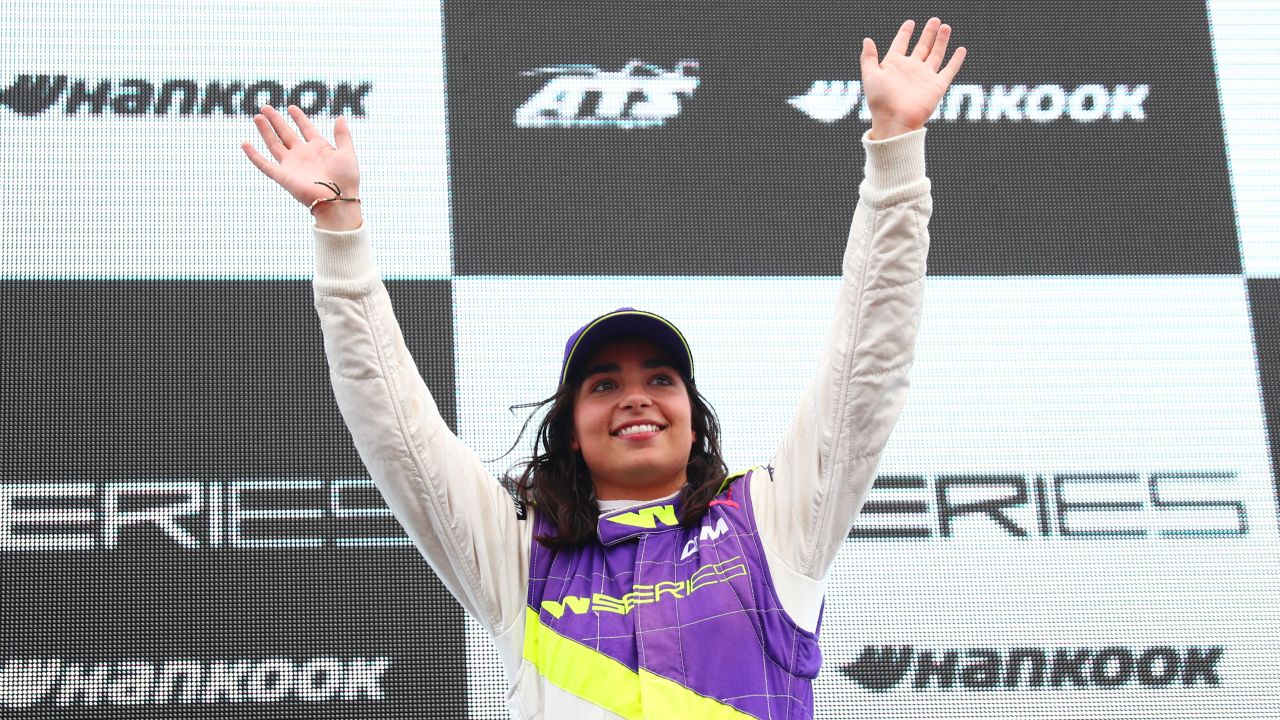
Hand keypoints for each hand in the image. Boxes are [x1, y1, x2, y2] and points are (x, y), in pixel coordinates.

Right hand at [242, 105, 362, 229]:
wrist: (337, 200)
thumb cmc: (346, 179)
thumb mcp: (347, 153)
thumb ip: (342, 135)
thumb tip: (340, 117)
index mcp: (318, 148)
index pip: (306, 128)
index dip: (299, 118)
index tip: (291, 107)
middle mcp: (303, 155)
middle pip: (286, 133)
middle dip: (276, 120)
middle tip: (265, 107)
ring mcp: (291, 165)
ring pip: (274, 144)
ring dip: (265, 131)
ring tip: (257, 117)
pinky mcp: (282, 176)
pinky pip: (264, 164)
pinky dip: (253, 155)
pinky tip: (245, 143)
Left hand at [860, 18, 966, 139]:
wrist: (896, 121)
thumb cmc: (880, 101)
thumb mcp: (870, 76)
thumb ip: (869, 58)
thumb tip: (867, 40)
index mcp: (894, 65)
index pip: (900, 43)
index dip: (905, 32)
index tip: (910, 22)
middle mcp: (911, 69)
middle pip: (922, 46)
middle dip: (928, 33)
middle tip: (934, 20)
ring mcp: (925, 76)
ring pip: (936, 54)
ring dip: (941, 40)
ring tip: (946, 26)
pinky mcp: (937, 85)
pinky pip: (949, 70)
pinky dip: (956, 60)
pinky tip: (961, 49)